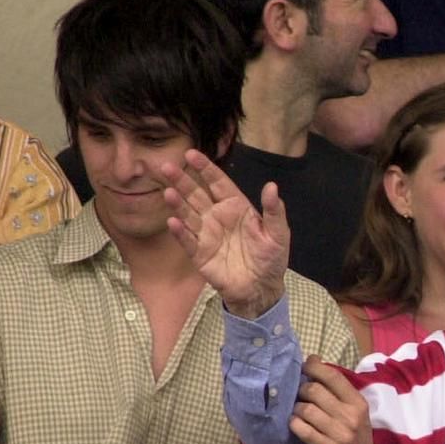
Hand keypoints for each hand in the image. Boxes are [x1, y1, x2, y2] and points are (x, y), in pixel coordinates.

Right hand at [161, 149, 288, 317]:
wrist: (261, 289)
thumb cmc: (270, 259)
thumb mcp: (278, 234)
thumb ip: (274, 211)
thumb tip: (272, 186)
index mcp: (236, 207)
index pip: (217, 183)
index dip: (205, 168)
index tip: (190, 154)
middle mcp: (217, 217)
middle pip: (196, 194)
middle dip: (182, 180)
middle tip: (166, 166)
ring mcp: (206, 234)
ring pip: (188, 214)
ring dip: (177, 204)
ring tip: (168, 192)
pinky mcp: (200, 254)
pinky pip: (188, 241)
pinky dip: (180, 232)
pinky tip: (173, 222)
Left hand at [291, 356, 378, 443]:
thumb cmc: (354, 440)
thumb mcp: (355, 414)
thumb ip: (338, 391)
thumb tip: (314, 359)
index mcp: (358, 404)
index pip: (333, 376)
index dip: (314, 367)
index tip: (304, 366)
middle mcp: (351, 417)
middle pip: (314, 391)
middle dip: (301, 392)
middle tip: (300, 398)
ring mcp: (341, 434)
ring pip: (305, 410)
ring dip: (297, 411)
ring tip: (299, 415)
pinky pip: (302, 429)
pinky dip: (295, 426)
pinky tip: (297, 427)